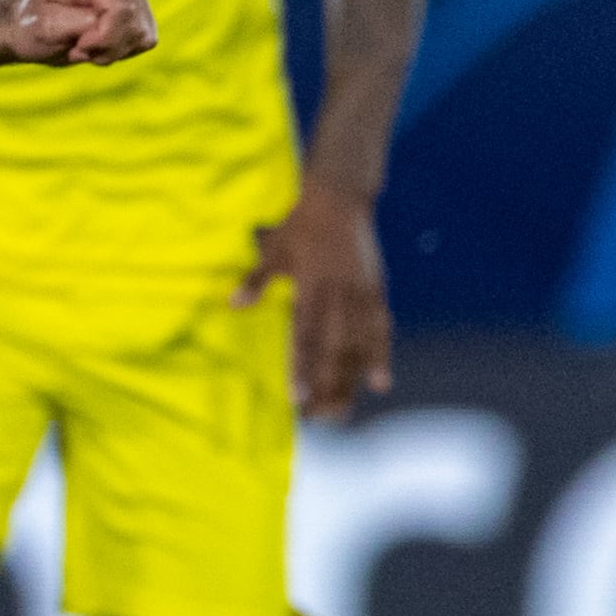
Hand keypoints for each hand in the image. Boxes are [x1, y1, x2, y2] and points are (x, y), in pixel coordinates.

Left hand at [15, 0, 155, 66]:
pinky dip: (122, 51)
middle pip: (135, 24)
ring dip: (113, 51)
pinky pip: (146, 40)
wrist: (33, 30)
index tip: (79, 44)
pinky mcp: (138, 11)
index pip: (123, 9)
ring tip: (85, 46)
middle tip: (78, 46)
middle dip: (107, 47)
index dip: (104, 37)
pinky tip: (99, 47)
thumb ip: (75, 21)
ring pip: (143, 35)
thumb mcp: (43, 25)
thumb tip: (103, 19)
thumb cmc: (33, 25)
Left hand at [240, 181, 393, 420]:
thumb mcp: (273, 248)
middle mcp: (341, 295)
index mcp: (312, 287)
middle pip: (335, 351)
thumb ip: (256, 280)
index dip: (302, 368)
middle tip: (320, 420)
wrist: (340, 194)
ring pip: (359, 347)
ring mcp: (362, 295)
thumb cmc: (300, 221)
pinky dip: (381, 356)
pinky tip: (381, 383)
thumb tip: (233, 305)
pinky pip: (382, 329)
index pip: (306, 336)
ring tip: (344, 414)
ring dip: (351, 382)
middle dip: (327, 387)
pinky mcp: (377, 291)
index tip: (297, 398)